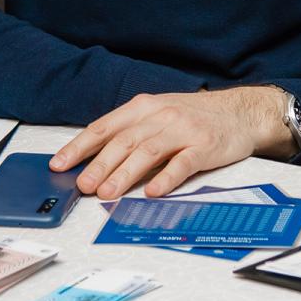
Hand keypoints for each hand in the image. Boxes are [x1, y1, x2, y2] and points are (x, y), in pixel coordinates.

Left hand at [49, 87, 290, 199]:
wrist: (240, 112)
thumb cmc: (194, 116)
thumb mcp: (159, 114)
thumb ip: (131, 133)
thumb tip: (95, 162)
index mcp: (144, 107)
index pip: (105, 127)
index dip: (80, 146)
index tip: (60, 164)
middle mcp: (161, 115)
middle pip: (124, 141)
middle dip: (100, 165)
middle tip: (83, 186)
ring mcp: (184, 130)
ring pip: (148, 152)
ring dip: (125, 173)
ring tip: (108, 193)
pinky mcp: (205, 146)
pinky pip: (182, 163)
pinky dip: (166, 177)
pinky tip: (153, 191)